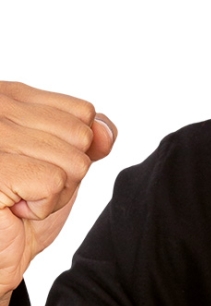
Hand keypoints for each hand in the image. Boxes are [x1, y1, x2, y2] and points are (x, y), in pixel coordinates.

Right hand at [0, 82, 116, 305]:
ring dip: (55, 191)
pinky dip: (42, 205)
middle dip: (66, 171)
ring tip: (20, 197)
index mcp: (11, 96)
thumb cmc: (22, 204)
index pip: (83, 111)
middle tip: (28, 185)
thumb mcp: (63, 159)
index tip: (37, 163)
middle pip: (81, 136)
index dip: (74, 147)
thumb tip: (105, 132)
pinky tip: (14, 209)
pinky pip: (55, 183)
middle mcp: (0, 109)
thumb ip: (89, 135)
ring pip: (73, 161)